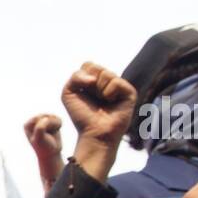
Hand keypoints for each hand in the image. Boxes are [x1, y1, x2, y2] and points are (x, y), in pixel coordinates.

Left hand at [24, 113, 63, 190]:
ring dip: (55, 126)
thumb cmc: (44, 147)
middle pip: (46, 116)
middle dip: (49, 126)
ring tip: (51, 134)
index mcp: (27, 125)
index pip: (38, 119)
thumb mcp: (39, 138)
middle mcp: (34, 121)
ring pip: (53, 117)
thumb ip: (40, 127)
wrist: (52, 154)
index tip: (41, 137)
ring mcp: (43, 120)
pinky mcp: (51, 121)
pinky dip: (59, 125)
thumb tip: (47, 118)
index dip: (42, 128)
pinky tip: (56, 131)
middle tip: (47, 136)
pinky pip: (58, 118)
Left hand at [61, 62, 135, 182]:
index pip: (88, 65)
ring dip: (99, 90)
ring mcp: (119, 85)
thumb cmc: (82, 115)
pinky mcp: (129, 91)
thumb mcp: (68, 93)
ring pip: (106, 74)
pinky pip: (116, 82)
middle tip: (94, 99)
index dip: (82, 79)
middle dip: (89, 85)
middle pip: (96, 68)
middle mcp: (108, 80)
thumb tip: (94, 78)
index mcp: (96, 79)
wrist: (94, 132)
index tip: (82, 94)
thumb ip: (75, 76)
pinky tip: (111, 102)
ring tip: (103, 102)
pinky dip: (109, 93)